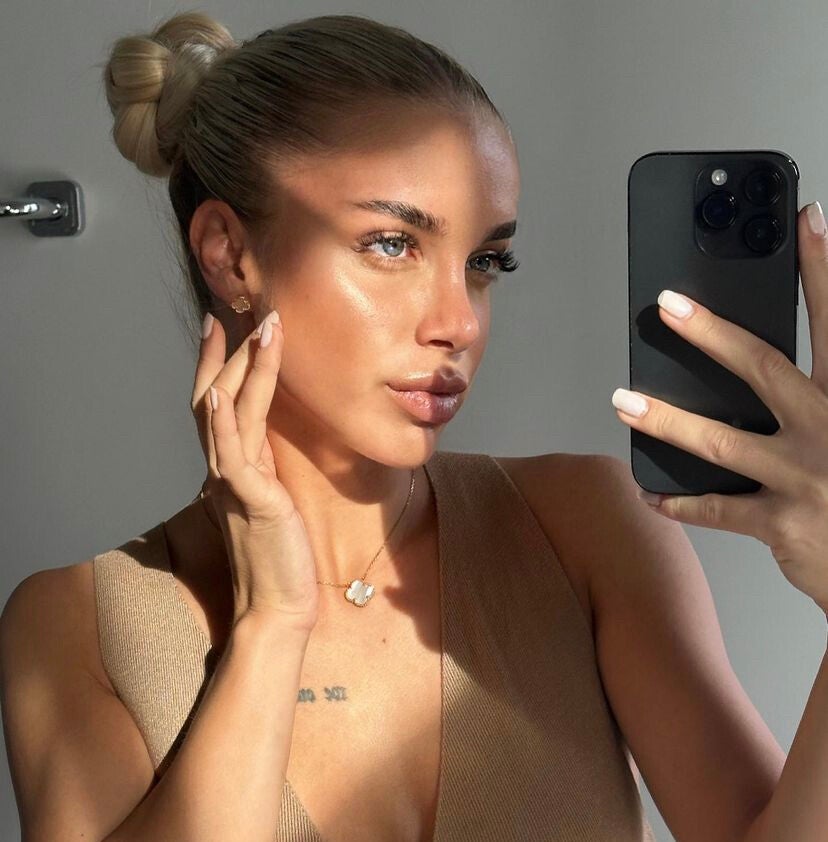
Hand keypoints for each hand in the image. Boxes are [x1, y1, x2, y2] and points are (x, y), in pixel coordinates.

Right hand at [190, 308, 318, 629]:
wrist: (279, 606)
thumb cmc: (278, 556)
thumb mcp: (269, 500)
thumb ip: (261, 469)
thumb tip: (265, 444)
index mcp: (232, 467)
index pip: (220, 403)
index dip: (219, 362)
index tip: (226, 323)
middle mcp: (225, 469)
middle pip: (217, 397)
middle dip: (231, 350)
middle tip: (242, 307)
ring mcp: (234, 484)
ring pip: (231, 414)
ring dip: (243, 368)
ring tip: (262, 327)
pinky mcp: (251, 503)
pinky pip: (232, 456)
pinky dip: (223, 424)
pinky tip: (220, 395)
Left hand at [611, 203, 827, 613]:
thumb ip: (826, 390)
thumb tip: (784, 372)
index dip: (823, 266)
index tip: (806, 218)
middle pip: (764, 366)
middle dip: (712, 332)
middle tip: (668, 303)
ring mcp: (804, 478)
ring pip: (721, 441)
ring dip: (666, 418)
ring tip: (623, 400)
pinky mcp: (784, 524)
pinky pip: (719, 511)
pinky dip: (682, 504)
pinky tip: (652, 494)